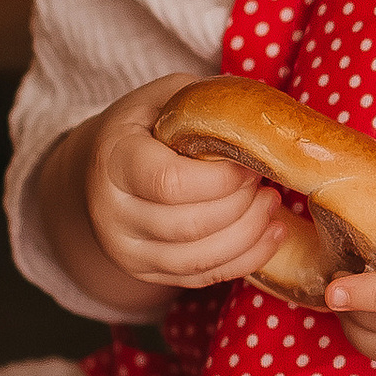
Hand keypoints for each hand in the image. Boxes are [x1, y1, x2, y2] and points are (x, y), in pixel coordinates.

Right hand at [80, 78, 288, 294]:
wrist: (104, 168)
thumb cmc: (147, 126)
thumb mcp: (166, 97)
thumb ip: (204, 103)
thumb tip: (261, 119)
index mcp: (115, 159)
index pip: (170, 182)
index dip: (222, 179)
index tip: (249, 164)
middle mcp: (111, 210)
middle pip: (189, 225)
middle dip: (241, 206)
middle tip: (265, 183)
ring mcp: (125, 248)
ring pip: (198, 259)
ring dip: (248, 234)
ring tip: (271, 205)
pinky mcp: (144, 271)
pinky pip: (201, 278)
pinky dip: (244, 260)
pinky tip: (269, 235)